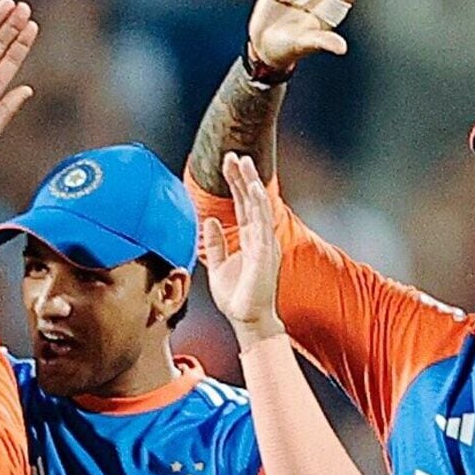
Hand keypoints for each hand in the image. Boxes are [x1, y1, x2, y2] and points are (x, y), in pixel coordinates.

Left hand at [203, 153, 284, 345]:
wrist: (248, 321)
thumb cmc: (236, 297)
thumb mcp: (217, 266)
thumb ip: (215, 244)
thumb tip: (209, 220)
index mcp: (250, 239)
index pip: (243, 204)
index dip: (236, 183)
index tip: (227, 162)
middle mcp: (260, 237)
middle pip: (251, 200)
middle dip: (242, 176)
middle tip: (233, 154)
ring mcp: (265, 244)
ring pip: (259, 207)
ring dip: (251, 184)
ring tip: (244, 163)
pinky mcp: (265, 253)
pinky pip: (263, 225)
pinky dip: (259, 205)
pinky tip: (253, 189)